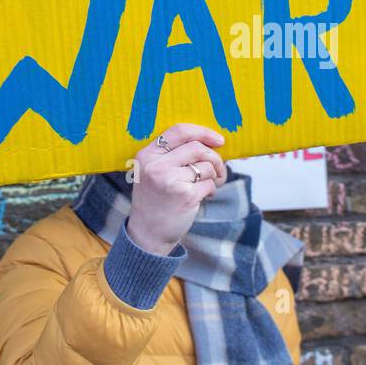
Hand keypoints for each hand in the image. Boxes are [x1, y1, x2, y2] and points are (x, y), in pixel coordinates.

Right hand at [126, 124, 227, 255]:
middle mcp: (156, 166)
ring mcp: (169, 180)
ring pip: (206, 166)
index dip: (203, 132)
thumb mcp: (153, 172)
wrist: (148, 233)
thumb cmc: (156, 200)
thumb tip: (212, 142)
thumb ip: (174, 155)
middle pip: (197, 147)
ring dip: (214, 176)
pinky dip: (212, 190)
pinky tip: (204, 196)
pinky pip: (209, 184)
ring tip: (209, 185)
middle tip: (218, 169)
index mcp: (147, 155)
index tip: (218, 140)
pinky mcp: (185, 196)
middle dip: (215, 157)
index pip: (179, 131)